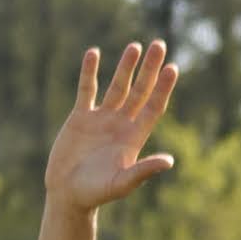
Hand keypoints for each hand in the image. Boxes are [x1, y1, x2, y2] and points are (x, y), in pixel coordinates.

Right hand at [47, 42, 182, 218]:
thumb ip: (143, 171)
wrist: (68, 194)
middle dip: (150, 69)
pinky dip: (89, 72)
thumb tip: (169, 162)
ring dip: (126, 66)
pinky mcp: (80, 117)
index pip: (154, 106)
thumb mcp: (122, 183)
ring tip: (135, 46)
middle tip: (159, 45)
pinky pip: (87, 89)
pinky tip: (93, 53)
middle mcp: (122, 124)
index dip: (163, 88)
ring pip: (117, 86)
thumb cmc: (97, 193)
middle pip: (140, 90)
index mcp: (135, 137)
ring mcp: (102, 119)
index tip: (173, 67)